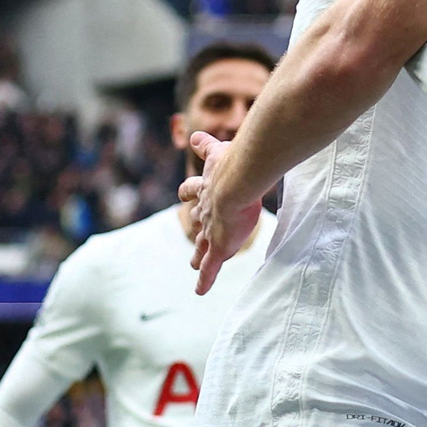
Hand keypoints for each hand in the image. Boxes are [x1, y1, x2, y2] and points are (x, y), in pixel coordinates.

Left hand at [179, 131, 263, 294]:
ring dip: (198, 255)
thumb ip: (206, 145)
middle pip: (196, 218)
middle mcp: (205, 209)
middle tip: (195, 230)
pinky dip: (204, 280)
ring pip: (201, 246)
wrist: (236, 181)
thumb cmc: (235, 165)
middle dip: (196, 224)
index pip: (195, 190)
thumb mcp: (219, 151)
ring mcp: (211, 229)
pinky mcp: (218, 247)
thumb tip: (193, 134)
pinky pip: (209, 268)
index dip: (193, 191)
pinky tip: (199, 292)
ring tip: (192, 265)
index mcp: (207, 187)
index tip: (190, 191)